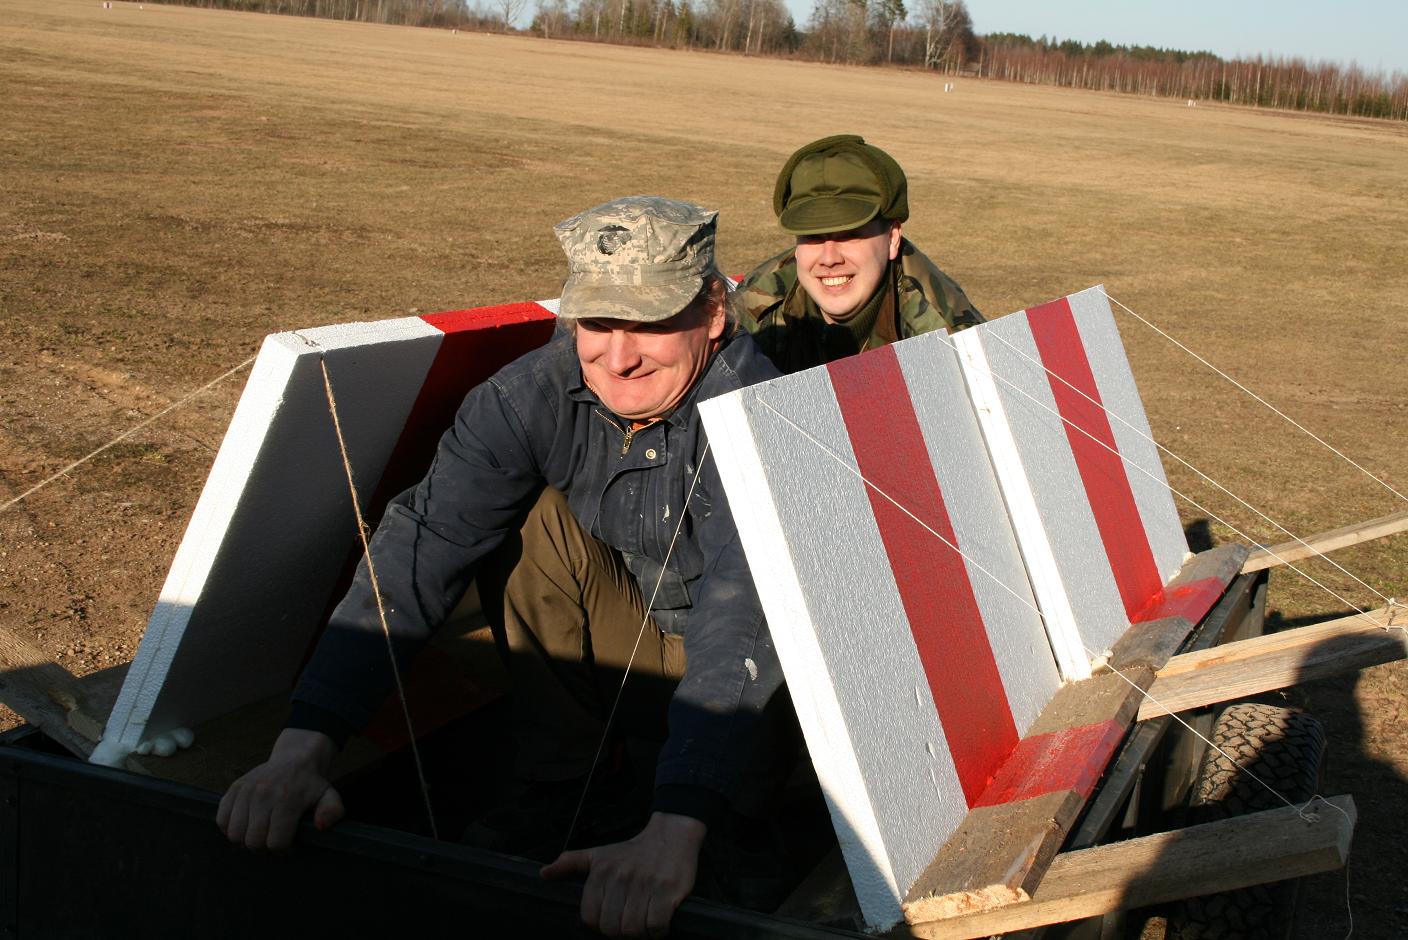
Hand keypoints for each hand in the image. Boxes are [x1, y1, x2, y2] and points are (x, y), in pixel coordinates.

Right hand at [216, 728, 343, 850]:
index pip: (276, 842)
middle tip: (273, 839)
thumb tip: (321, 826)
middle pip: (253, 841)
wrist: (295, 758)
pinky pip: (221, 820)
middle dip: (264, 847)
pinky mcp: (234, 788)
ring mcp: (246, 790)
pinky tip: (247, 824)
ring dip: (246, 840)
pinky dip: (231, 828)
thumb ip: (332, 812)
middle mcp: (263, 793)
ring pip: (235, 834)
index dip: (283, 849)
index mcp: (288, 799)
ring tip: (260, 832)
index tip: (289, 842)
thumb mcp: (329, 796)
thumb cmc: (311, 784)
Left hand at [541, 811, 705, 937]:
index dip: (601, 925)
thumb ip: (570, 863)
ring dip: (640, 934)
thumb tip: (544, 873)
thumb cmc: (634, 851)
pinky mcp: (667, 890)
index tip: (612, 920)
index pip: (590, 917)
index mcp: (601, 872)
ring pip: (633, 930)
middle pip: (612, 928)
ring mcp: (644, 884)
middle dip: (621, 932)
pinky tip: (659, 921)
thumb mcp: (599, 853)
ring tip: (645, 923)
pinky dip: (657, 931)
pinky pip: (656, 925)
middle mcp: (620, 877)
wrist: (671, 835)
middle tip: (630, 923)